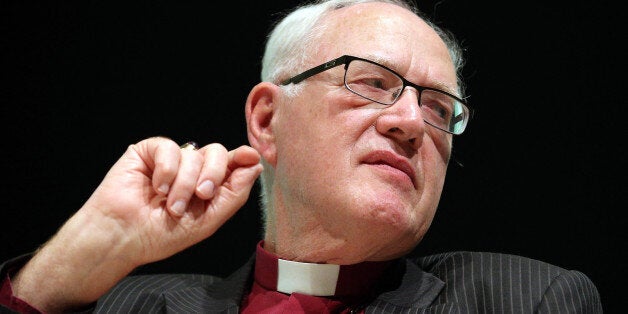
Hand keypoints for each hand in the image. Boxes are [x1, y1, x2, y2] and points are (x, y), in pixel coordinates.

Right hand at [11, 136, 262, 310]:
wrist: (124, 237)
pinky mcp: (149, 151)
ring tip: (170, 206)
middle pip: (217, 153)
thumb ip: (234, 194)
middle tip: (202, 195)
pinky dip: (166, 170)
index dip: (243, 158)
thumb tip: (255, 166)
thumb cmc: (161, 234)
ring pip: (194, 153)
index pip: (232, 164)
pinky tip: (156, 188)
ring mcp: (171, 159)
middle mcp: (192, 169)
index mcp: (208, 185)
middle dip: (213, 174)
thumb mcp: (207, 221)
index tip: (250, 157)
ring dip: (184, 184)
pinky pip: (169, 148)